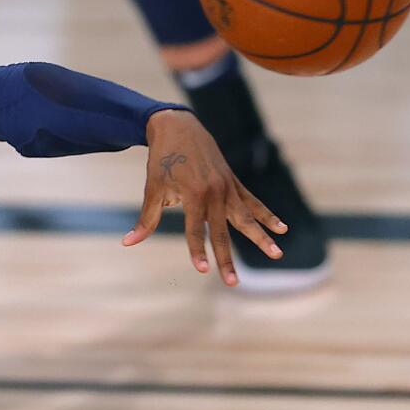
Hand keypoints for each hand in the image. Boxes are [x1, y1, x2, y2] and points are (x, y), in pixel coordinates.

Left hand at [121, 110, 286, 286]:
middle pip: (223, 231)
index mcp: (193, 193)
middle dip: (227, 258)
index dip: (197, 250)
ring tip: (277, 254)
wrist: (178, 126)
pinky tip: (282, 227)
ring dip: (261, 236)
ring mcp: (227, 186)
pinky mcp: (233, 182)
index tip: (203, 270)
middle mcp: (215, 191)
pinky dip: (266, 214)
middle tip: (232, 282)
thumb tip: (128, 242)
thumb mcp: (153, 188)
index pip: (195, 229)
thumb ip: (146, 219)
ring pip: (246, 217)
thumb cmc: (162, 160)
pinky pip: (252, 201)